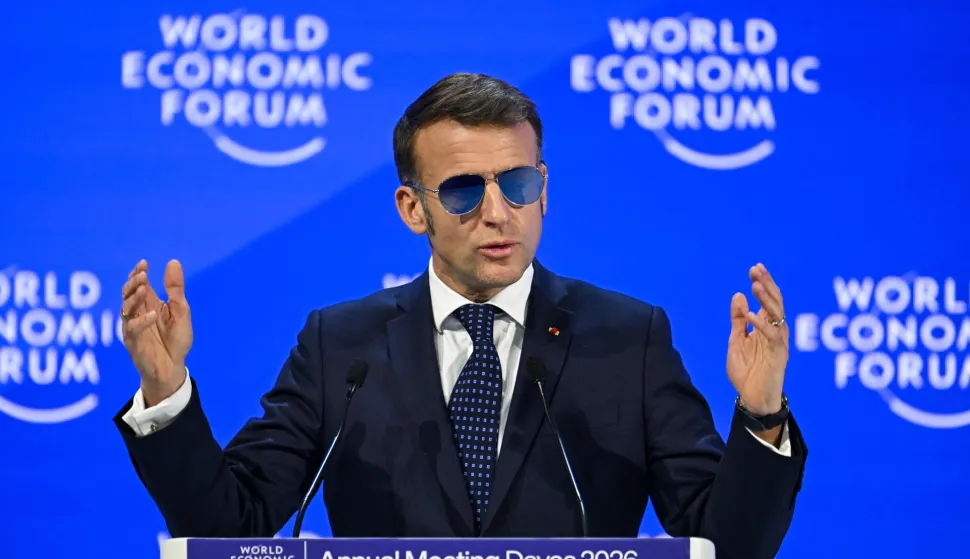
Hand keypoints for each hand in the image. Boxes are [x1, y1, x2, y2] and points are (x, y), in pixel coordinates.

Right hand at [121, 259, 192, 406]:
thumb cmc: (176, 339)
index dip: (138, 273)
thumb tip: (173, 262)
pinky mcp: (133, 343)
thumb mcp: (181, 310)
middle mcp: (138, 313)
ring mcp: (134, 328)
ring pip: (126, 309)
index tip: (144, 263)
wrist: (174, 367)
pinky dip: (142, 321)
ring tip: (142, 288)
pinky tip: (152, 314)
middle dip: (132, 283)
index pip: (138, 284)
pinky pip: (133, 330)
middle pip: (128, 294)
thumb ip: (175, 289)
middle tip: (141, 274)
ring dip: (133, 298)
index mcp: (149, 304)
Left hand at [727, 263, 788, 415]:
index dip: (763, 283)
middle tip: (756, 270)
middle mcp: (775, 331)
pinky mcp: (779, 355)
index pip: (768, 299)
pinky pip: (772, 336)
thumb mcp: (736, 341)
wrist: (752, 398)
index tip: (754, 268)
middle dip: (767, 285)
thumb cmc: (747, 371)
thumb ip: (738, 320)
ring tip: (755, 285)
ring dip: (766, 299)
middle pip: (775, 302)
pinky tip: (750, 315)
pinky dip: (761, 324)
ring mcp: (778, 342)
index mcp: (766, 326)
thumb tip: (739, 295)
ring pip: (777, 315)